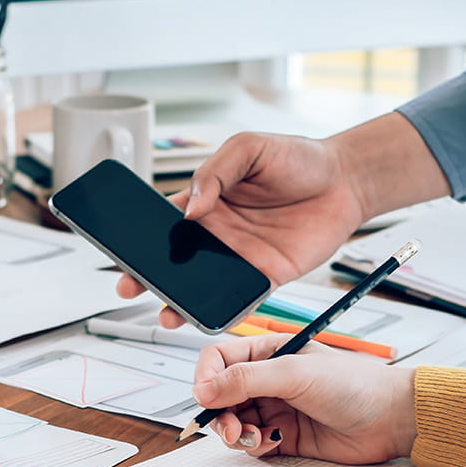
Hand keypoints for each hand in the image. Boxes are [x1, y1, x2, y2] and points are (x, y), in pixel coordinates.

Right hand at [117, 132, 366, 326]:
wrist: (345, 180)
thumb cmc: (299, 158)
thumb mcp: (249, 149)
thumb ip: (216, 173)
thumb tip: (191, 207)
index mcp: (208, 200)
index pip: (165, 221)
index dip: (141, 235)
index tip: (120, 247)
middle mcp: (219, 232)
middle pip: (175, 260)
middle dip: (149, 275)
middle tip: (129, 285)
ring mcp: (241, 256)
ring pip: (202, 285)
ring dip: (180, 300)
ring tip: (164, 312)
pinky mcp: (266, 275)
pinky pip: (240, 298)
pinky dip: (222, 310)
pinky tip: (205, 318)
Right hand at [192, 334, 417, 464]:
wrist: (390, 420)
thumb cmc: (354, 385)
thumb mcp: (294, 373)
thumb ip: (245, 379)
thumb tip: (203, 389)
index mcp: (270, 352)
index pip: (219, 359)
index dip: (206, 378)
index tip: (205, 397)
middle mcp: (269, 379)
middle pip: (221, 395)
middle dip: (219, 413)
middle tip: (231, 427)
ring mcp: (276, 409)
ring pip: (233, 422)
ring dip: (235, 432)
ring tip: (253, 437)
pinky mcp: (284, 437)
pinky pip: (252, 443)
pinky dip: (252, 446)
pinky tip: (269, 443)